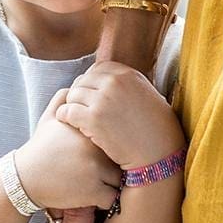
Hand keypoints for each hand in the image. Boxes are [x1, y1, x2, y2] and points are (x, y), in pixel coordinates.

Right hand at [16, 89, 121, 209]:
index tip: (109, 147)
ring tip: (101, 181)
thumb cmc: (40, 147)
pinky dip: (106, 198)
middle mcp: (94, 147)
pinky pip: (112, 197)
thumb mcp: (49, 118)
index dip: (114, 142)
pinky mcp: (92, 192)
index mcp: (88, 128)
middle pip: (122, 154)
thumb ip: (63, 99)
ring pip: (121, 177)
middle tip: (110, 165)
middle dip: (118, 160)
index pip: (116, 132)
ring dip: (114, 182)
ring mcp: (95, 170)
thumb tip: (77, 83)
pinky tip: (94, 194)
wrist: (25, 178)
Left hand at [56, 61, 185, 168]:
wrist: (158, 153)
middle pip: (83, 80)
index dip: (91, 81)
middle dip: (80, 93)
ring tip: (75, 117)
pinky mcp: (93, 119)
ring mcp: (103, 99)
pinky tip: (68, 123)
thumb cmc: (155, 128)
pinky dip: (64, 116)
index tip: (90, 94)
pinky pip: (67, 111)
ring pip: (73, 95)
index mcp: (128, 74)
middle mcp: (115, 82)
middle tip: (80, 107)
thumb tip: (108, 78)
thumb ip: (128, 83)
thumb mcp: (147, 94)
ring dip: (72, 105)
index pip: (98, 69)